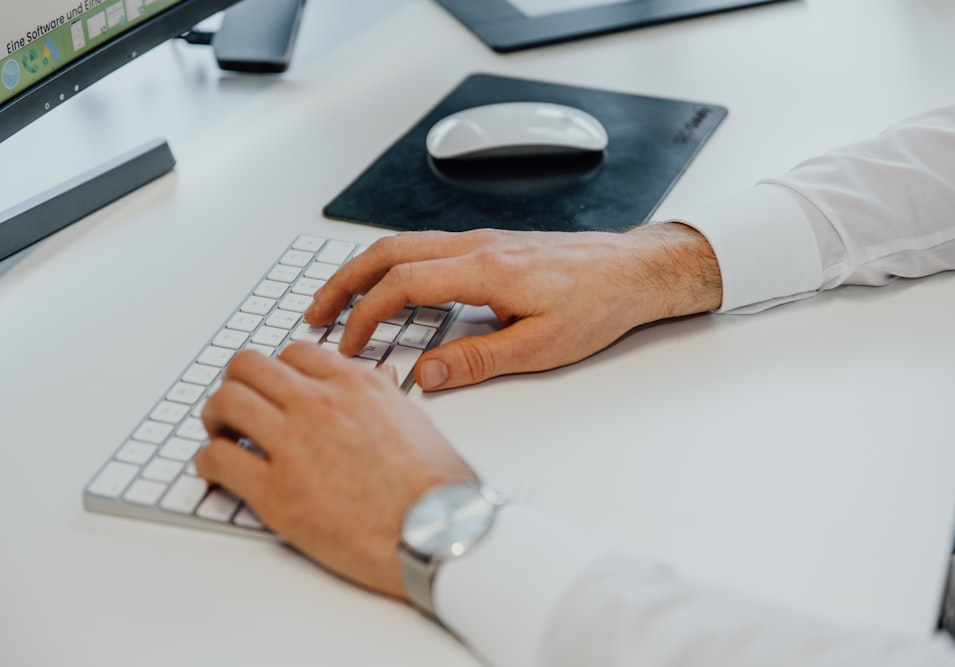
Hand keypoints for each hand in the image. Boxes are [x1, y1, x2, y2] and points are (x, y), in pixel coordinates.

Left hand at [194, 343, 474, 599]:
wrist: (439, 531)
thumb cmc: (437, 486)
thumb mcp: (416, 420)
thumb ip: (385, 397)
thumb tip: (377, 382)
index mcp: (357, 384)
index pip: (295, 352)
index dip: (279, 370)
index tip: (276, 388)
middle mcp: (321, 403)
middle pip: (249, 366)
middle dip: (237, 383)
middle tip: (238, 405)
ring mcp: (294, 445)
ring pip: (225, 402)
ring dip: (216, 416)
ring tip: (222, 434)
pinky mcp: (276, 492)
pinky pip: (218, 459)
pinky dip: (209, 462)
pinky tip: (219, 470)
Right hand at [305, 224, 721, 390]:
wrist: (634, 271)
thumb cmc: (598, 303)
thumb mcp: (541, 348)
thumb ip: (477, 361)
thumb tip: (424, 375)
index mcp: (484, 270)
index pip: (402, 284)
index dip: (366, 314)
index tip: (349, 345)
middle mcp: (476, 246)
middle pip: (389, 251)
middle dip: (344, 281)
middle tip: (315, 313)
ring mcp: (482, 241)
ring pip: (405, 244)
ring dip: (366, 270)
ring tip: (341, 299)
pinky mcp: (491, 246)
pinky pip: (427, 247)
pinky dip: (394, 265)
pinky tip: (393, 288)